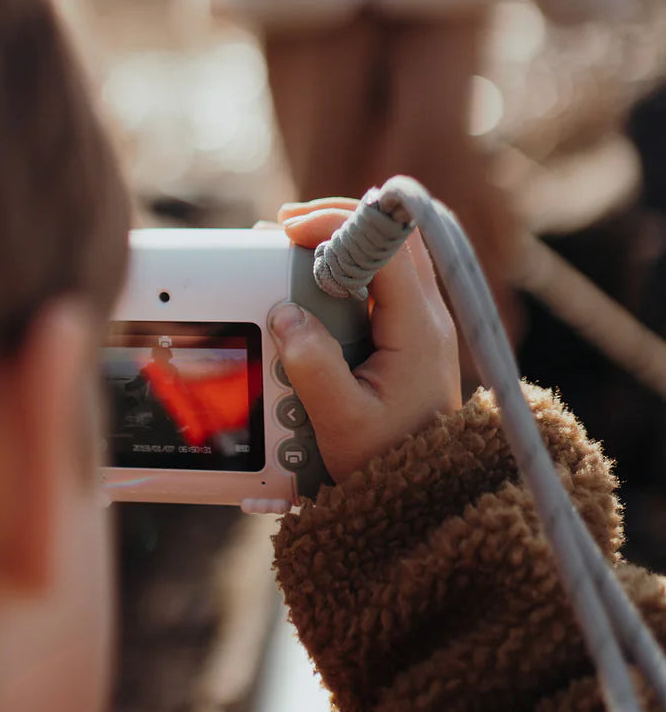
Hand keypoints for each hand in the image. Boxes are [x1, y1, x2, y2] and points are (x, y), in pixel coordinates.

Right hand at [268, 198, 461, 482]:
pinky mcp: (407, 333)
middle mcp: (428, 315)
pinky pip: (379, 279)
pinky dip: (343, 266)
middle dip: (338, 218)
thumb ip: (313, 367)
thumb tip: (284, 314)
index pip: (386, 246)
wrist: (427, 493)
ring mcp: (421, 322)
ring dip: (340, 239)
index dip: (337, 225)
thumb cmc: (387, 461)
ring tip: (289, 244)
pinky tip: (306, 278)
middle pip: (393, 235)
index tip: (290, 230)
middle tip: (285, 225)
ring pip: (388, 252)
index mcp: (419, 328)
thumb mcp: (342, 422)